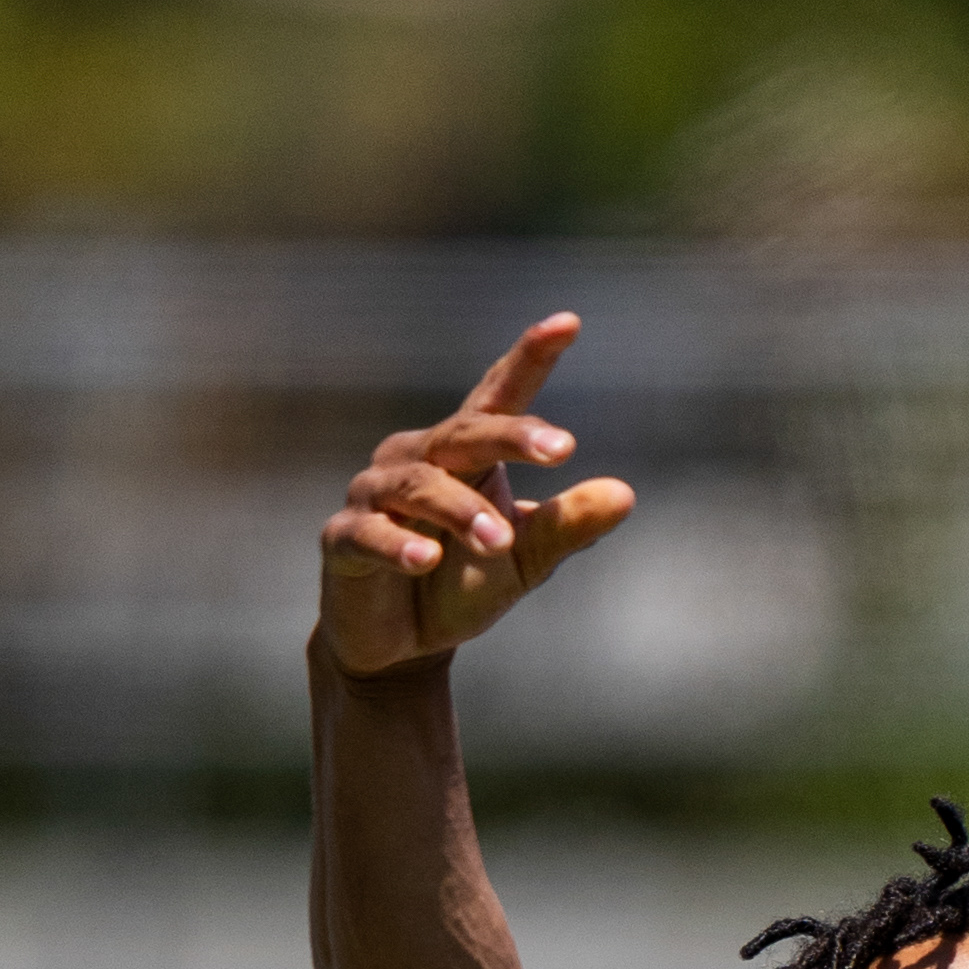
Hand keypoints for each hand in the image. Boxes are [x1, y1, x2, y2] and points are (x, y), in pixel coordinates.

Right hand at [317, 312, 634, 676]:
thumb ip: (566, 526)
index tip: (569, 323)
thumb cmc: (461, 584)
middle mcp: (416, 458)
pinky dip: (399, 545)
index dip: (529, 358)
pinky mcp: (343, 540)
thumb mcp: (524, 557)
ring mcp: (374, 495)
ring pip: (420, 486)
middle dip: (511, 436)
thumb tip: (625, 494)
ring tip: (500, 542)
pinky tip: (427, 560)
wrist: (401, 645)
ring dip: (463, 512)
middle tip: (562, 447)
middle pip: (464, 433)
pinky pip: (369, 533)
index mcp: (463, 452)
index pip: (498, 396)